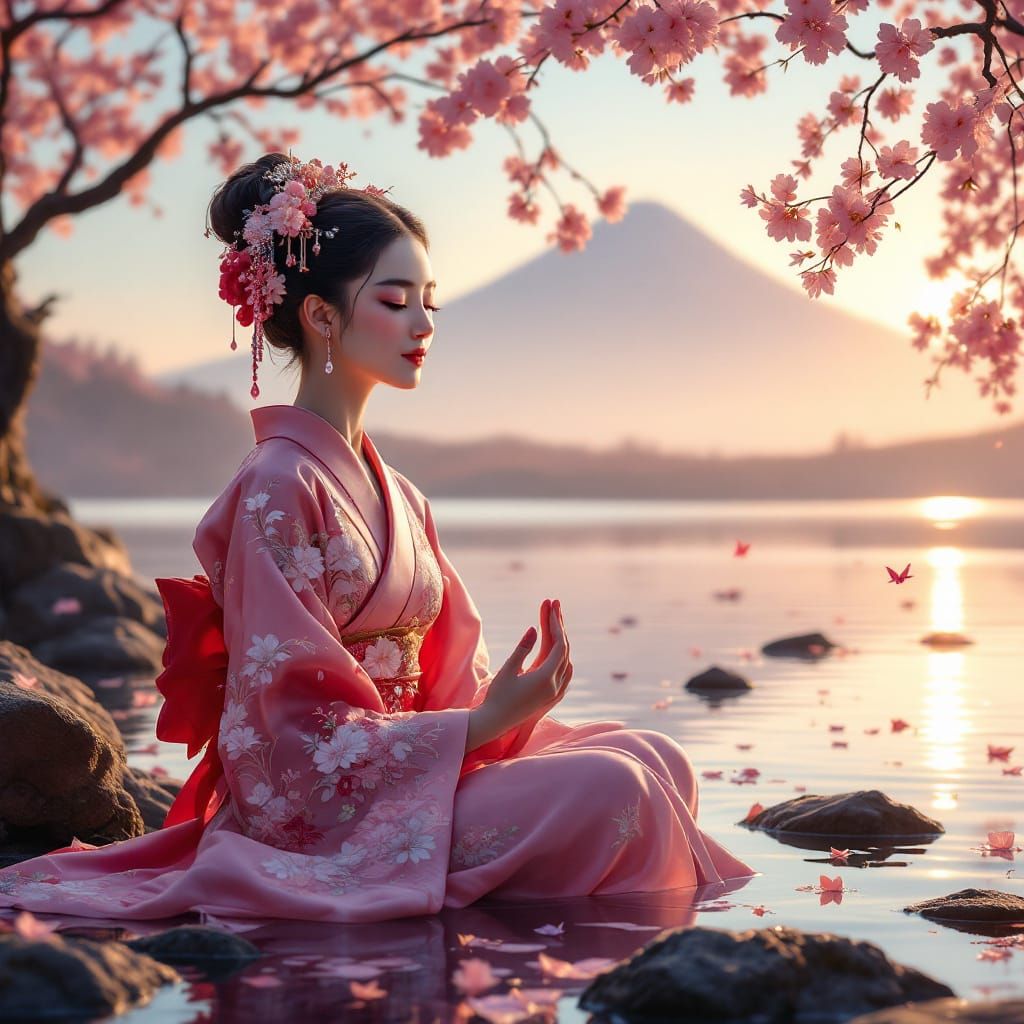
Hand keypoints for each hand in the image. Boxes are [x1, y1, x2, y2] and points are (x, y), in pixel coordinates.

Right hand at [481, 599, 573, 731]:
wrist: (495, 723)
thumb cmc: (497, 696)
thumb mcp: (508, 669)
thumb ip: (522, 648)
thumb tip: (534, 628)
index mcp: (546, 678)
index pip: (558, 645)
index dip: (555, 624)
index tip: (549, 607)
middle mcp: (555, 686)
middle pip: (563, 649)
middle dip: (558, 626)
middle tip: (553, 604)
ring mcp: (556, 693)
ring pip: (565, 660)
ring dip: (560, 639)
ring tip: (553, 620)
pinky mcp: (552, 697)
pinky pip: (564, 673)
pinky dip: (562, 657)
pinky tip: (558, 649)